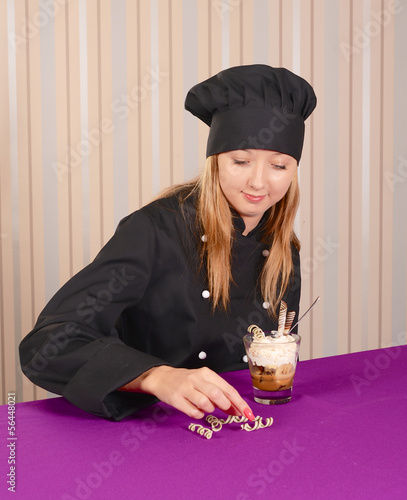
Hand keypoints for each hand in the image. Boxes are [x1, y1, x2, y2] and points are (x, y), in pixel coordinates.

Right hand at [120, 365, 254, 420]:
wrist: (162, 377)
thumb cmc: (187, 381)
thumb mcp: (204, 382)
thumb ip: (220, 394)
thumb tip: (238, 410)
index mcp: (207, 374)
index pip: (228, 389)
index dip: (240, 403)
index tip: (249, 415)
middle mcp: (197, 379)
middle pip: (217, 395)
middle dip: (225, 406)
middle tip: (226, 411)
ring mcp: (185, 388)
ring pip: (205, 404)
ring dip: (210, 410)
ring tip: (206, 407)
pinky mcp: (176, 398)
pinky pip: (193, 412)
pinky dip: (198, 414)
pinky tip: (195, 410)